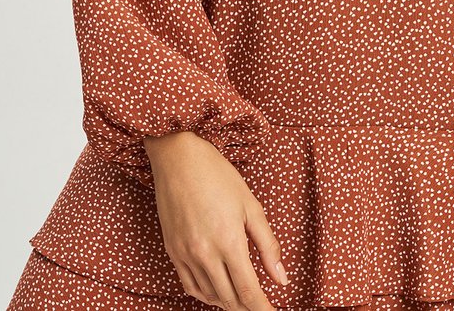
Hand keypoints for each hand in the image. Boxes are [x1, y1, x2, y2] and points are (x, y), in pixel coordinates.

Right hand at [143, 130, 288, 307]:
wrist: (179, 158)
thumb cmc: (218, 175)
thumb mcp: (251, 205)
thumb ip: (268, 245)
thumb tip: (281, 278)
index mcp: (229, 241)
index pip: (249, 291)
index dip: (262, 308)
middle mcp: (205, 253)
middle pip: (230, 298)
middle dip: (248, 305)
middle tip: (261, 302)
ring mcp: (185, 254)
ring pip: (209, 296)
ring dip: (228, 302)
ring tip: (242, 298)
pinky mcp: (172, 251)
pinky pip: (189, 285)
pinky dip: (205, 295)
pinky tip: (217, 291)